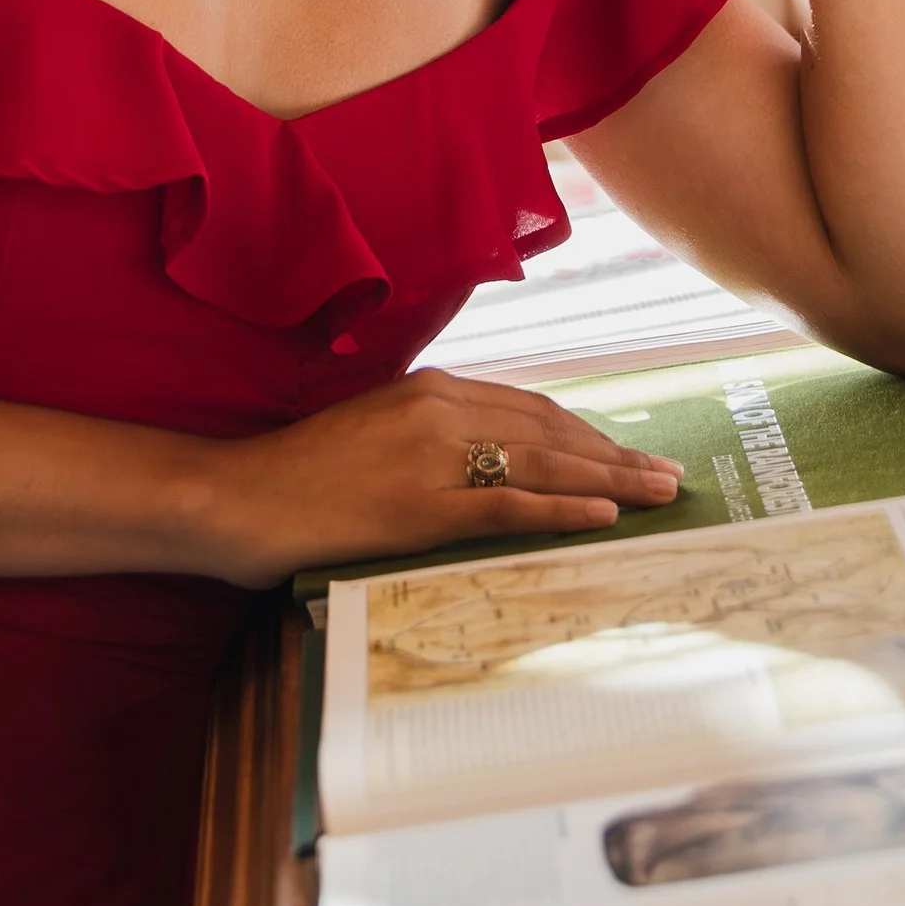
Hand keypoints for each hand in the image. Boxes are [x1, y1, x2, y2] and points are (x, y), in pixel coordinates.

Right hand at [205, 370, 680, 587]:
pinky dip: (563, 508)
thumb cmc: (297, 475)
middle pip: (550, 431)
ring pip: (543, 463)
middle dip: (615, 453)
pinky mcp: (420, 504)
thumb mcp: (371, 434)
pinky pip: (509, 505)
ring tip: (658, 493)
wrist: (236, 497)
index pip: (531, 409)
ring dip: (610, 479)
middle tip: (667, 474)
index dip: (587, 433)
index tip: (626, 452)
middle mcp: (439, 411)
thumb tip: (485, 465)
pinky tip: (604, 515)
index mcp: (429, 390)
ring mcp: (431, 456)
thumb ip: (428, 438)